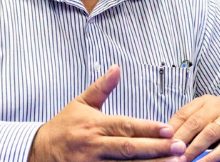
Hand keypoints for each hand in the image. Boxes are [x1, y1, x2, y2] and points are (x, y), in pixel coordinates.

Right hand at [29, 65, 185, 161]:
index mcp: (93, 125)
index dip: (147, 128)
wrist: (39, 150)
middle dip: (156, 148)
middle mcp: (93, 145)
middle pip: (129, 148)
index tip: (169, 129)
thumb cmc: (63, 126)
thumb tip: (116, 68)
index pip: (124, 126)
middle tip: (180, 147)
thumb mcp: (80, 104)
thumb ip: (102, 87)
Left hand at [167, 96, 219, 161]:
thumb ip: (188, 124)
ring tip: (182, 159)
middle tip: (168, 151)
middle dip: (179, 139)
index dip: (170, 128)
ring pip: (207, 134)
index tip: (160, 140)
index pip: (183, 114)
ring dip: (193, 149)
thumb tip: (165, 136)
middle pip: (193, 123)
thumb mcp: (205, 118)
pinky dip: (211, 157)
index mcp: (204, 102)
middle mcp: (216, 108)